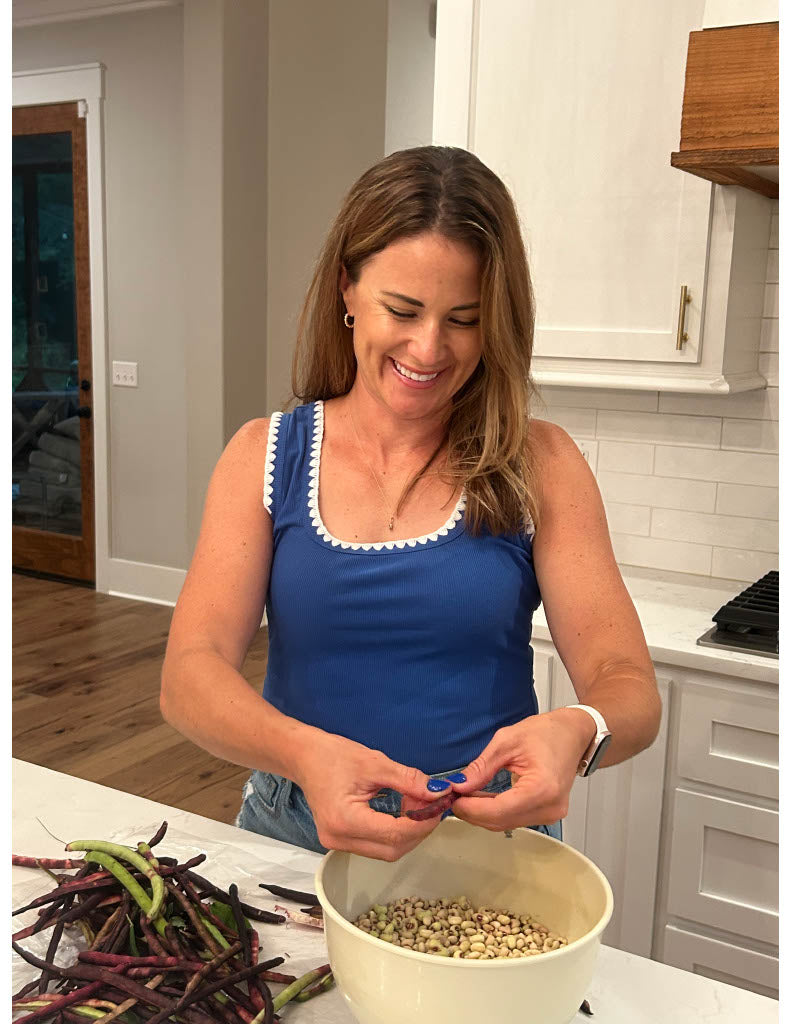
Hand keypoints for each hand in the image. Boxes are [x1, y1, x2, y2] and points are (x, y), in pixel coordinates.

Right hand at [292, 732, 450, 860]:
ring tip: (417, 804)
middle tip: (432, 805)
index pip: (394, 834)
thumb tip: (439, 792)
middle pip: (392, 850)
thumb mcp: (375, 763)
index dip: (422, 823)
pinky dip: (394, 832)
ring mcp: (337, 844)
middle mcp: (339, 839)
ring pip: (386, 851)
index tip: (439, 806)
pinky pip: (376, 845)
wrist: (303, 756)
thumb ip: (408, 780)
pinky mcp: (340, 841)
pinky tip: (402, 811)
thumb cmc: (334, 755)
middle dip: (418, 830)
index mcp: (345, 820)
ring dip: (408, 832)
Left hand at [447, 709, 595, 831]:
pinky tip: (481, 799)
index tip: (452, 799)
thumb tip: (459, 786)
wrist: (572, 735)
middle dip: (472, 812)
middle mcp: (549, 807)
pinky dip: (494, 811)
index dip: (471, 808)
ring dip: (481, 813)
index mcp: (542, 788)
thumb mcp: (507, 741)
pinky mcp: (546, 814)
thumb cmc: (547, 733)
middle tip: (452, 796)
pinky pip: (514, 819)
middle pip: (500, 821)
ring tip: (464, 795)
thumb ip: (481, 767)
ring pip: (505, 823)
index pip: (499, 810)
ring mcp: (550, 814)